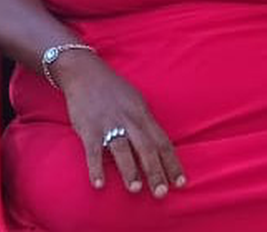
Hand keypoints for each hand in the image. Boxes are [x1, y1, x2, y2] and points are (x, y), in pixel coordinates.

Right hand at [56, 51, 185, 197]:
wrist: (84, 72)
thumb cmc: (113, 90)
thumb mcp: (136, 101)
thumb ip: (146, 123)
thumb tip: (159, 147)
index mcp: (142, 114)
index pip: (162, 142)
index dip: (172, 163)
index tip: (181, 183)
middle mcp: (129, 119)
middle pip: (146, 147)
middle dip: (155, 171)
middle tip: (161, 194)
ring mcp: (108, 123)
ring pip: (122, 148)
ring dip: (130, 170)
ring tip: (136, 189)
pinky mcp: (89, 127)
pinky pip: (94, 150)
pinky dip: (96, 168)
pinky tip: (99, 184)